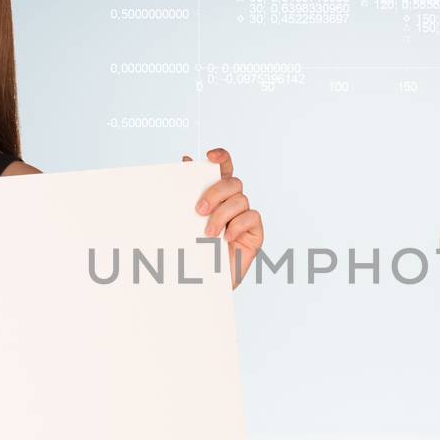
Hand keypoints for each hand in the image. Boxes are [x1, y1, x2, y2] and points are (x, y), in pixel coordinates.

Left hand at [183, 147, 262, 288]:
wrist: (200, 284)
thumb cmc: (192, 253)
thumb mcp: (185, 221)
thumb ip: (188, 192)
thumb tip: (186, 160)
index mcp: (216, 196)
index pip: (223, 168)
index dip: (221, 157)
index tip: (210, 155)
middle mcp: (232, 204)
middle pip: (233, 182)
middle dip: (215, 192)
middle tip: (198, 210)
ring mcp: (244, 218)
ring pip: (240, 199)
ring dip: (222, 215)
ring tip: (208, 233)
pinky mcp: (255, 234)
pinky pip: (252, 217)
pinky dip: (238, 224)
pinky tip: (226, 238)